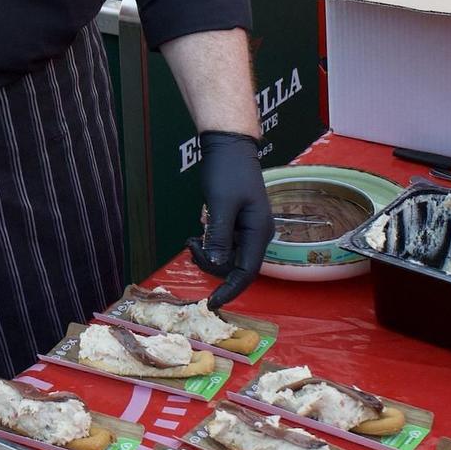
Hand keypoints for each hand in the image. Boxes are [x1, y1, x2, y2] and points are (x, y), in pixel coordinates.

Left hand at [195, 130, 273, 308]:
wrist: (229, 146)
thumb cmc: (227, 172)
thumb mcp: (221, 204)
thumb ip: (220, 236)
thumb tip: (218, 265)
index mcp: (259, 233)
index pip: (247, 273)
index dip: (230, 290)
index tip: (211, 303)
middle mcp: (257, 235)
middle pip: (235, 267)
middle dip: (212, 264)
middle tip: (191, 245)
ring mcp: (249, 230)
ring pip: (228, 257)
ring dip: (209, 254)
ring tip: (192, 238)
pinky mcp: (238, 224)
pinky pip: (225, 245)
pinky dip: (210, 244)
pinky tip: (199, 233)